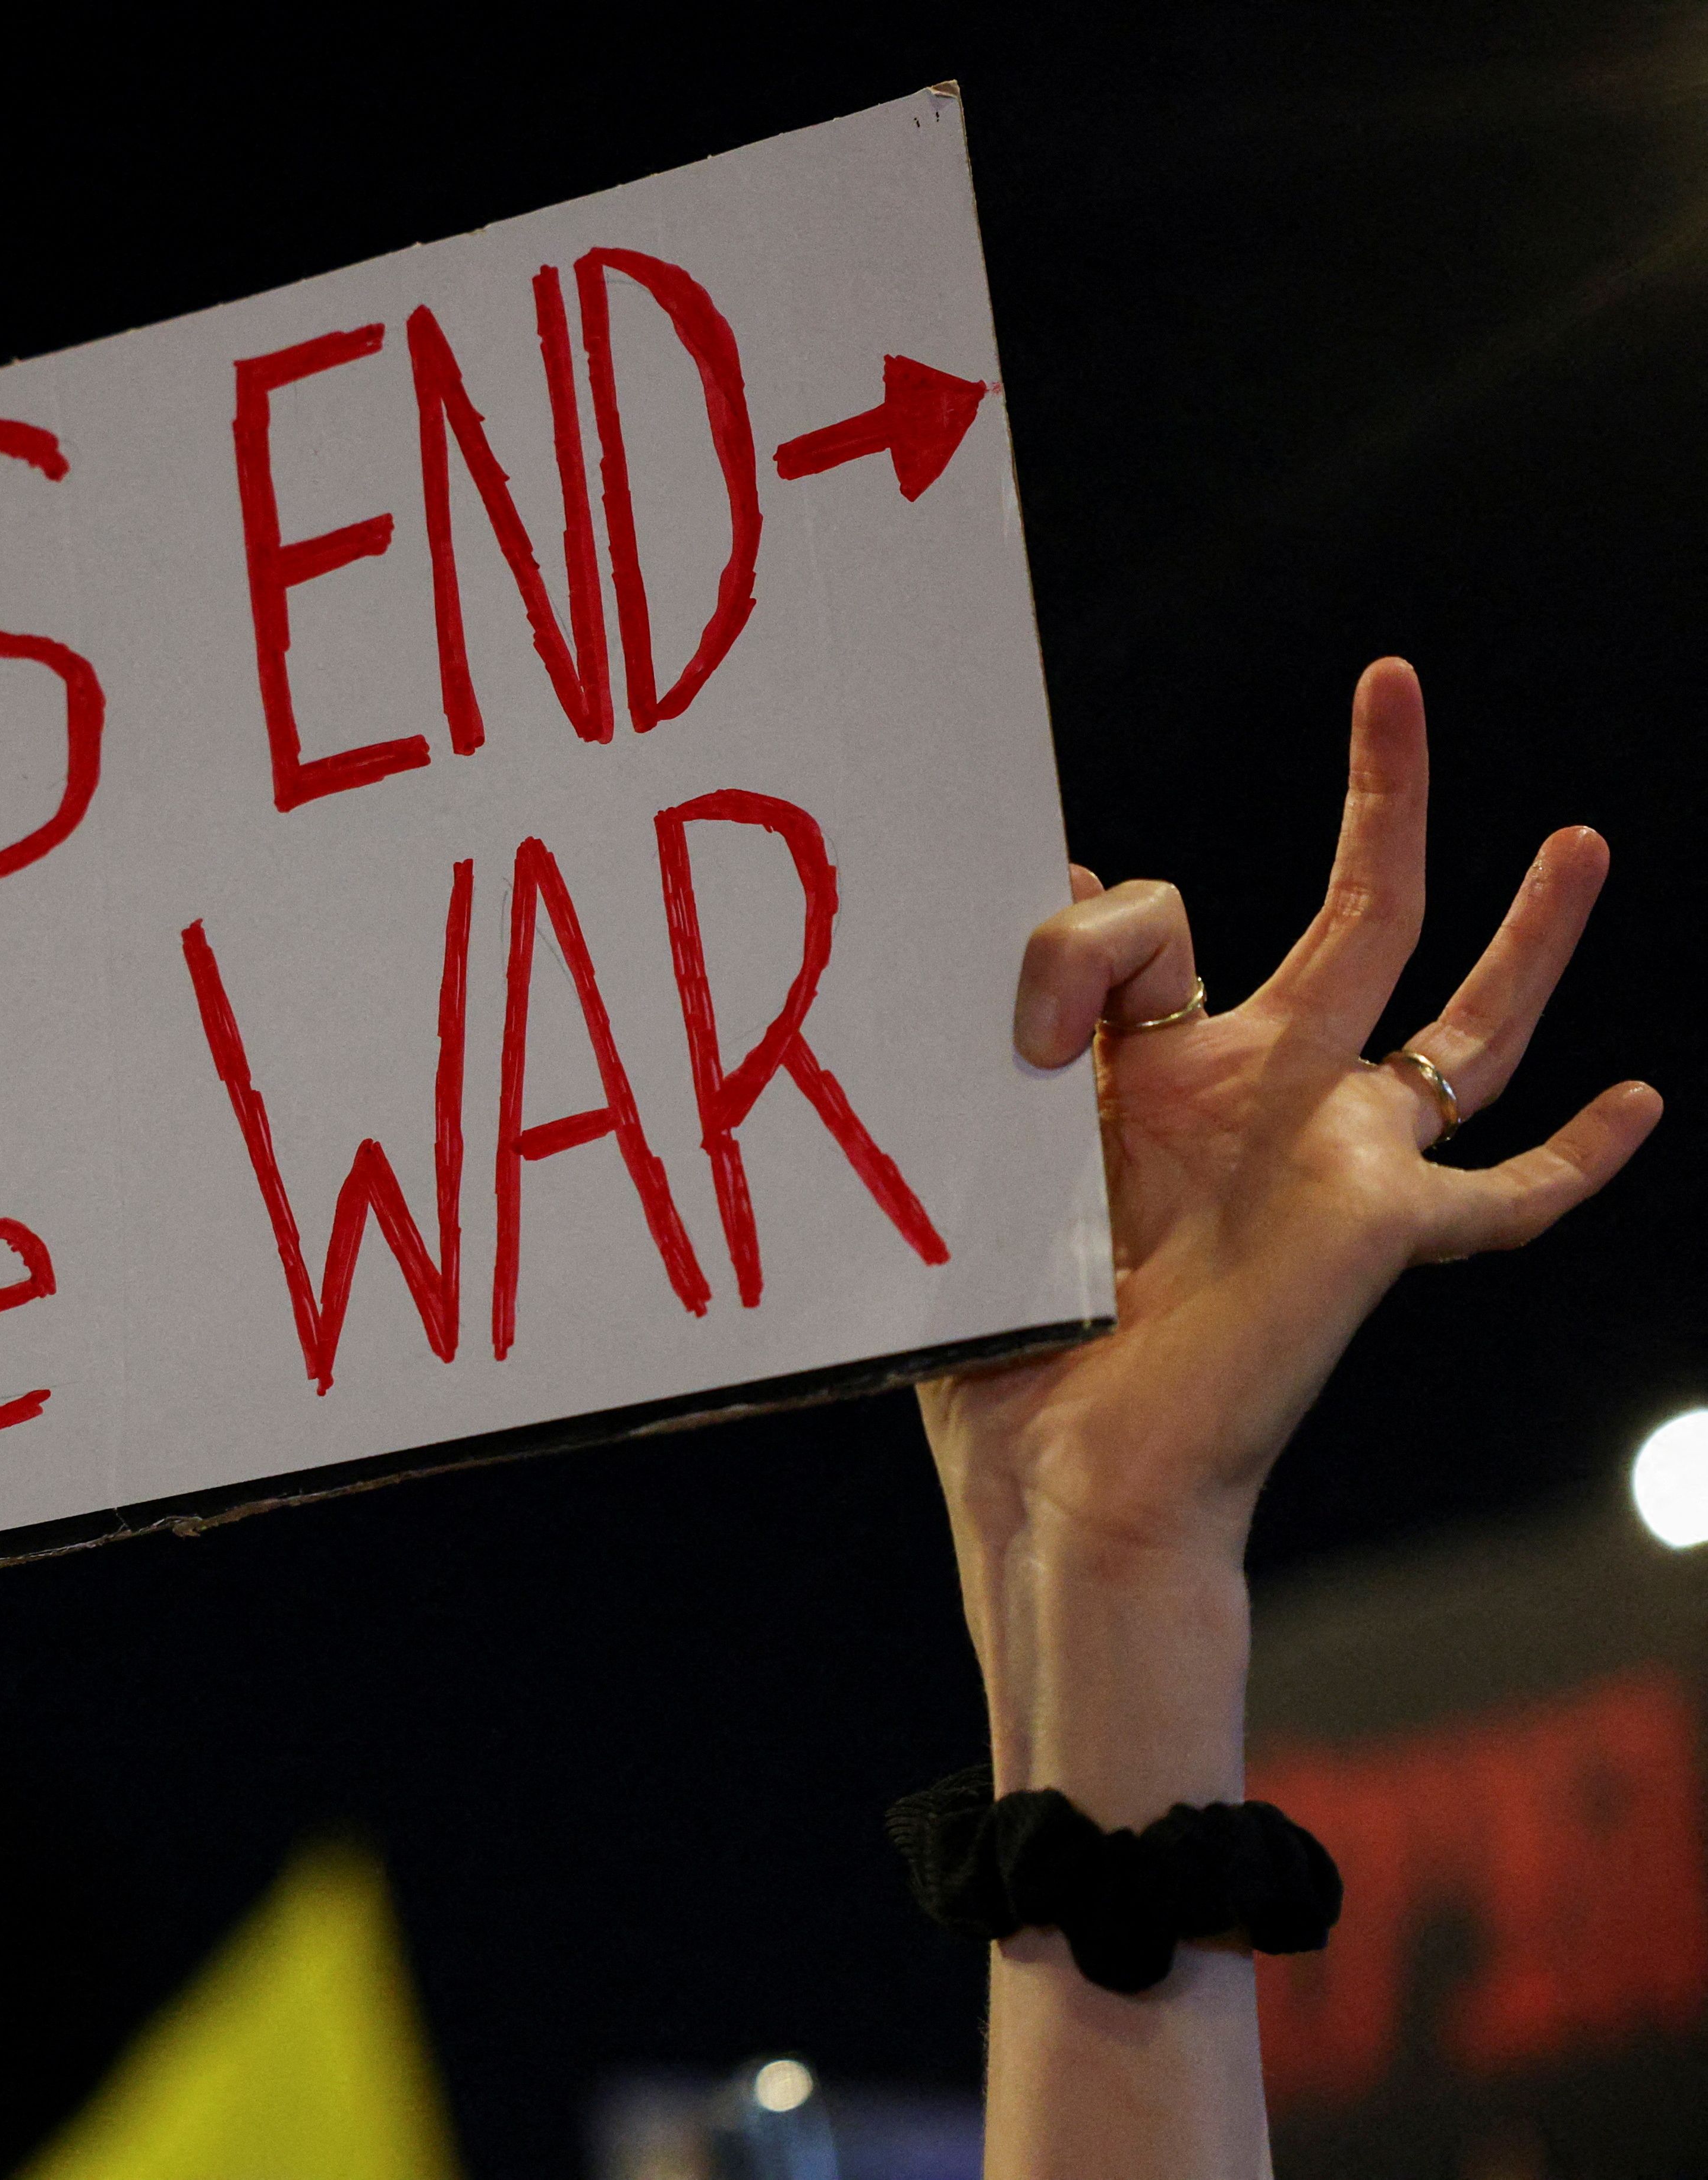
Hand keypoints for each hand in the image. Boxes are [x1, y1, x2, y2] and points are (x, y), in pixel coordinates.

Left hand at [922, 659, 1661, 1600]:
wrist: (1060, 1469)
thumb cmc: (1008, 1335)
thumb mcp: (994, 1135)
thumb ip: (1035, 1003)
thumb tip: (1070, 878)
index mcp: (1155, 1075)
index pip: (1149, 929)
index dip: (1082, 939)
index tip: (1023, 1012)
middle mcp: (1262, 1102)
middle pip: (1354, 920)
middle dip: (1383, 799)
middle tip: (1396, 683)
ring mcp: (1336, 1161)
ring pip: (1459, 1027)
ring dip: (1524, 935)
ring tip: (1575, 840)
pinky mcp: (1384, 1228)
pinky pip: (1507, 1192)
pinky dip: (1575, 1154)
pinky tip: (1634, 1106)